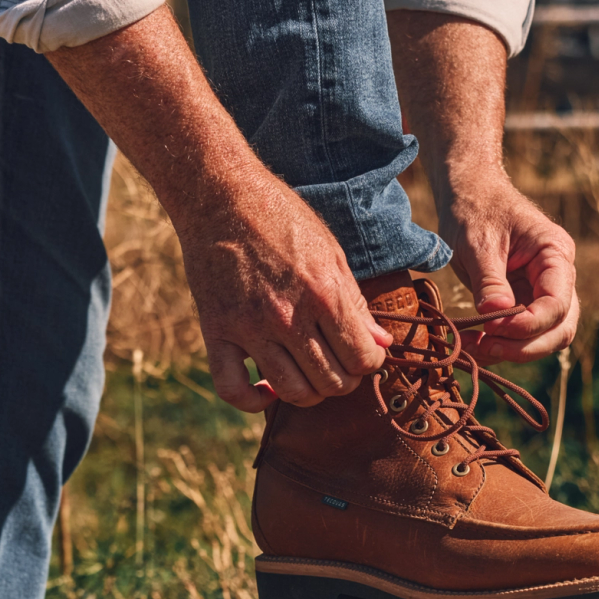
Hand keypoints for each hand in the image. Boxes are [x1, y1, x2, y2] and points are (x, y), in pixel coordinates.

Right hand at [178, 174, 390, 412]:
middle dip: (343, 381)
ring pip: (291, 393)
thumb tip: (382, 345)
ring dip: (308, 394)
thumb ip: (356, 304)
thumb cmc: (281, 219)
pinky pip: (232, 389)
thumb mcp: (331, 253)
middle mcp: (288, 317)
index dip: (370, 364)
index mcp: (324, 294)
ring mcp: (250, 329)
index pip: (363, 359)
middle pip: (331, 382)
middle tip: (338, 366)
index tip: (363, 355)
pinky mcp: (217, 332)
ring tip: (309, 377)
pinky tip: (265, 391)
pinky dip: (253, 401)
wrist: (221, 197)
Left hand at [440, 173, 578, 364]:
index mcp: (554, 254)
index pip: (557, 303)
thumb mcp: (479, 244)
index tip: (492, 328)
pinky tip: (474, 344)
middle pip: (560, 328)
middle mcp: (557, 276)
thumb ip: (489, 281)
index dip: (528, 325)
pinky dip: (501, 346)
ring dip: (513, 351)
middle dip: (524, 346)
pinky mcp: (524, 303)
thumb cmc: (475, 210)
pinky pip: (522, 335)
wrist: (469, 197)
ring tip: (474, 348)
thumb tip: (495, 316)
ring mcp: (542, 292)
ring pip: (545, 337)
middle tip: (485, 346)